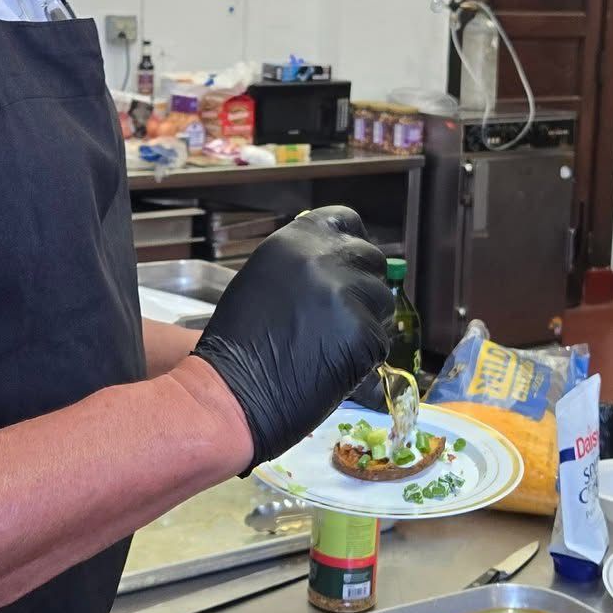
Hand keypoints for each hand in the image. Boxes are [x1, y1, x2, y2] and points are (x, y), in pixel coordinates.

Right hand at [193, 207, 392, 468]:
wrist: (231, 392)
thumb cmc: (238, 343)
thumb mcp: (265, 279)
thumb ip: (303, 266)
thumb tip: (341, 265)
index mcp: (294, 240)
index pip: (346, 221)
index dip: (352, 245)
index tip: (351, 265)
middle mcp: (323, 258)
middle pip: (370, 260)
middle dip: (362, 287)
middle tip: (340, 318)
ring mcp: (346, 294)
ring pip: (381, 301)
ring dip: (366, 321)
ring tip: (332, 345)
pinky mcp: (363, 333)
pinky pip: (380, 340)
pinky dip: (364, 356)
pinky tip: (334, 367)